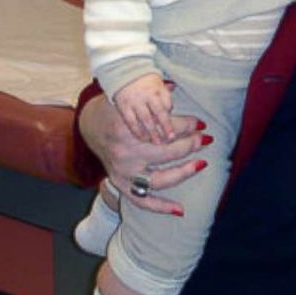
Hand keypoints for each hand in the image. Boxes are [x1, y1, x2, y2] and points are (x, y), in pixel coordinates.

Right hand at [78, 86, 209, 215]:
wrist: (90, 126)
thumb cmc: (116, 110)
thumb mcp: (131, 98)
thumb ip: (153, 93)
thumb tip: (174, 85)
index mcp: (127, 128)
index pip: (166, 129)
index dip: (188, 125)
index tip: (201, 124)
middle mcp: (125, 152)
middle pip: (167, 151)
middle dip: (190, 144)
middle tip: (205, 139)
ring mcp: (123, 171)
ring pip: (159, 178)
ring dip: (184, 172)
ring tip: (202, 164)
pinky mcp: (121, 184)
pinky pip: (142, 201)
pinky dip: (160, 207)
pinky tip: (180, 210)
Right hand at [113, 73, 173, 142]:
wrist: (123, 73)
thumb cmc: (145, 81)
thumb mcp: (158, 83)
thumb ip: (166, 93)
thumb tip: (176, 94)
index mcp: (157, 89)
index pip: (167, 103)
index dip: (171, 114)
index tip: (176, 125)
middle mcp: (147, 95)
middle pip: (158, 112)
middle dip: (165, 126)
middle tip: (170, 138)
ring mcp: (135, 102)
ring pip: (145, 119)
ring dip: (152, 132)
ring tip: (157, 142)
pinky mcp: (124, 107)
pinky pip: (131, 121)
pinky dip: (137, 131)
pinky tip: (142, 138)